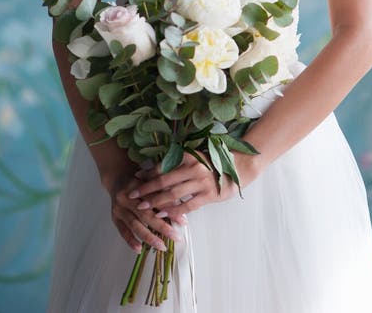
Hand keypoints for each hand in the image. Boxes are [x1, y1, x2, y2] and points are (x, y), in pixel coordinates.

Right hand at [105, 167, 183, 254]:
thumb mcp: (151, 178)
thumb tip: (180, 207)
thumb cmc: (138, 178)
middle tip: (176, 237)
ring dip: (149, 237)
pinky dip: (130, 241)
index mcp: (135, 184)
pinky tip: (139, 249)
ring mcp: (118, 208)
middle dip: (162, 227)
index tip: (183, 221)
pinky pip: (122, 231)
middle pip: (145, 214)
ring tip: (162, 246)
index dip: (169, 210)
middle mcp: (125, 197)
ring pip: (135, 225)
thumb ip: (163, 190)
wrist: (117, 176)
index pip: (155, 199)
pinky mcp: (114, 217)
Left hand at [123, 150, 256, 220]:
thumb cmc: (214, 162)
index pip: (163, 165)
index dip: (148, 172)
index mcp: (188, 156)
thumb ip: (179, 162)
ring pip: (174, 194)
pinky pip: (187, 206)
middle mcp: (193, 168)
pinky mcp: (209, 195)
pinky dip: (174, 211)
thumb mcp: (196, 156)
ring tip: (143, 207)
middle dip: (146, 189)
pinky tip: (163, 215)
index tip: (135, 177)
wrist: (239, 166)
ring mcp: (201, 182)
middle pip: (164, 181)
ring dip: (156, 201)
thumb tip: (155, 168)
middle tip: (132, 195)